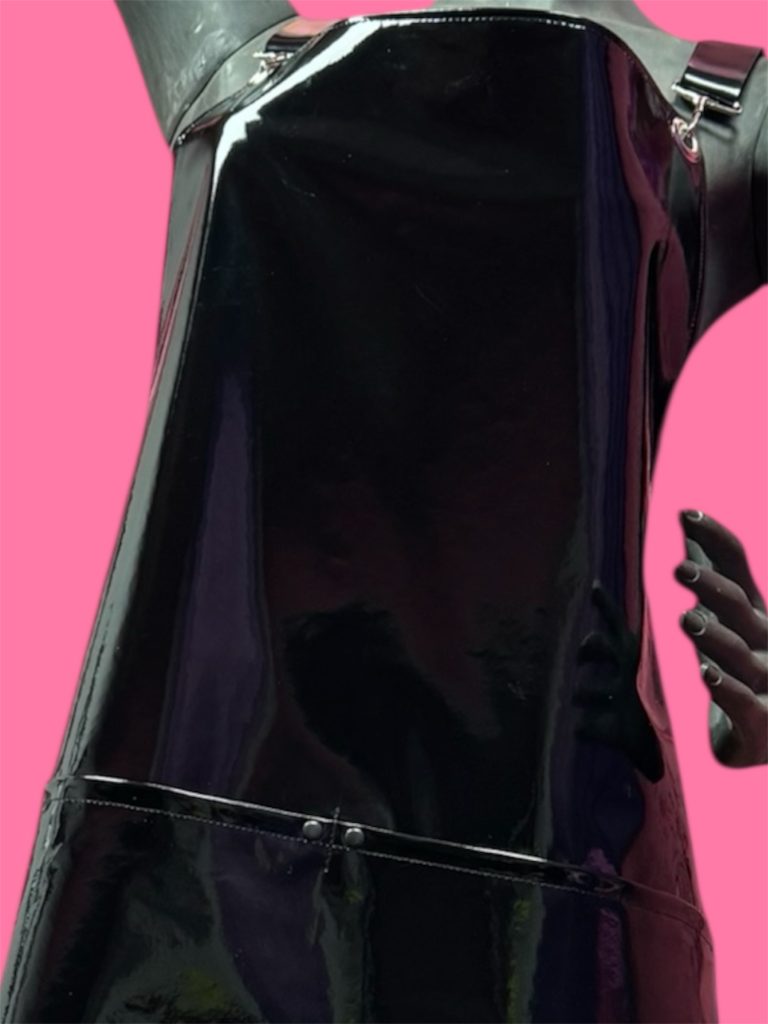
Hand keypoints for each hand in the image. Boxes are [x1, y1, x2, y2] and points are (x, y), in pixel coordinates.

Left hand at [676, 510, 767, 767]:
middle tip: (679, 568)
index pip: (738, 568)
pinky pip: (743, 702)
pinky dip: (726, 688)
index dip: (715, 540)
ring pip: (739, 653)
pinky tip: (706, 674)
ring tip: (687, 620)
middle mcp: (766, 640)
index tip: (686, 514)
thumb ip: (710, 581)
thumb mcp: (730, 623)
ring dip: (714, 636)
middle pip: (739, 606)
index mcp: (756, 613)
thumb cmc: (746, 672)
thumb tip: (688, 530)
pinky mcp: (762, 720)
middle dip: (711, 586)